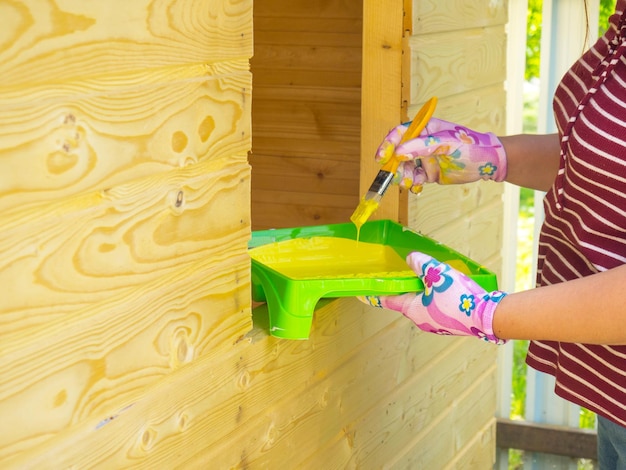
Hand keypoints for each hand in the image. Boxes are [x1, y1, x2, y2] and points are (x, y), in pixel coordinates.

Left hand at [360, 252, 507, 343]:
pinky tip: (452, 290)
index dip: (375, 296)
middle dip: (408, 289)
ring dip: (427, 293)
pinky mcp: (452, 325)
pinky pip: (440, 309)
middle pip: (408, 301)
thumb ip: (420, 264)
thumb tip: (410, 259)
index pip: (388, 301)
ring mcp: (438, 325)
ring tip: (436, 280)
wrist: (488, 316)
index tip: (362, 295)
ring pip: (426, 305)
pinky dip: (440, 298)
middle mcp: (422, 321)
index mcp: (413, 310)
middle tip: (410, 277)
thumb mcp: (436, 273)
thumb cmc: (459, 296)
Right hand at [376, 118, 506, 191]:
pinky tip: (417, 187)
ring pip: (404, 168)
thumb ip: (422, 146)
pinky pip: (414, 178)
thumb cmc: (471, 146)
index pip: (400, 134)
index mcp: (425, 129)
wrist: (489, 164)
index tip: (381, 157)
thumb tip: (399, 153)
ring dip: (403, 176)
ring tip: (410, 182)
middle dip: (394, 165)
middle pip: (398, 153)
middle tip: (395, 175)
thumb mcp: (446, 143)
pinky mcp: (429, 173)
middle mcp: (422, 143)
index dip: (388, 144)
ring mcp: (425, 158)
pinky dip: (412, 184)